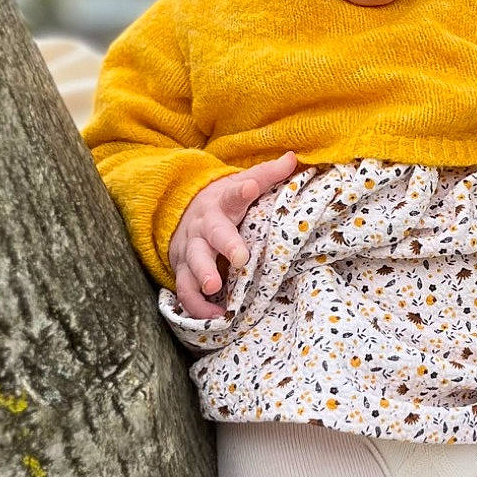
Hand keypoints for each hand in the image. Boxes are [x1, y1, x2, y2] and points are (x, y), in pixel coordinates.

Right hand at [167, 151, 298, 318]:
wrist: (182, 215)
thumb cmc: (223, 204)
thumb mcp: (241, 185)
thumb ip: (266, 175)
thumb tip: (293, 158)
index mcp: (222, 205)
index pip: (234, 194)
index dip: (243, 190)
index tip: (251, 186)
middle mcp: (204, 228)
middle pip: (213, 235)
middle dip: (225, 246)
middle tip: (240, 258)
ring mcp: (190, 251)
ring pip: (192, 266)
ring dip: (202, 279)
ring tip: (214, 291)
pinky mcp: (183, 272)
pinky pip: (185, 292)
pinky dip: (196, 306)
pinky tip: (213, 318)